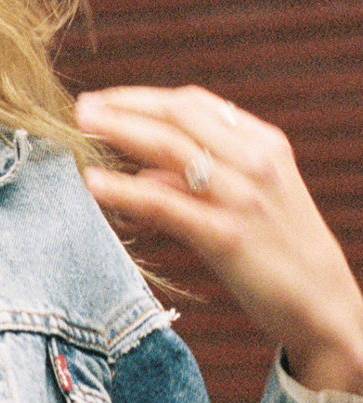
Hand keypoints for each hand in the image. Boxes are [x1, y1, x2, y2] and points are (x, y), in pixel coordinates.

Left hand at [75, 85, 362, 395]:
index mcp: (263, 144)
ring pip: (170, 149)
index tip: (106, 101)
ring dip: (119, 133)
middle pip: (179, 116)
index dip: (144, 98)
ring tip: (80, 129)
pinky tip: (94, 184)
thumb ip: (200, 182)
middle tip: (81, 107)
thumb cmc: (279, 256)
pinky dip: (126, 190)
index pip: (195, 105)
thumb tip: (147, 172)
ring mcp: (242, 196)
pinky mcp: (227, 236)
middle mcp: (255, 160)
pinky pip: (166, 204)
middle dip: (125, 107)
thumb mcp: (248, 204)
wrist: (323, 305)